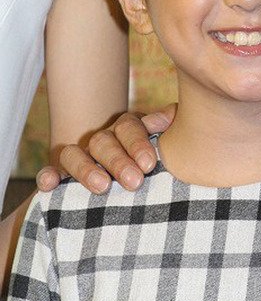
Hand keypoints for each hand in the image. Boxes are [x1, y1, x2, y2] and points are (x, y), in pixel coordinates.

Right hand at [36, 105, 175, 193]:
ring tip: (103, 186)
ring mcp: (79, 158)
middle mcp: (100, 141)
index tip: (150, 164)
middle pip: (103, 142)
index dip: (138, 144)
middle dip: (118, 162)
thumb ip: (165, 129)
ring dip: (86, 169)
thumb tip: (172, 114)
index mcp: (125, 130)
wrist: (127, 183)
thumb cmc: (148, 164)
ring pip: (73, 155)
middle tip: (135, 182)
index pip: (129, 128)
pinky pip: (49, 173)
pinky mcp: (60, 177)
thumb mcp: (159, 146)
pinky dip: (48, 177)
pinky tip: (51, 184)